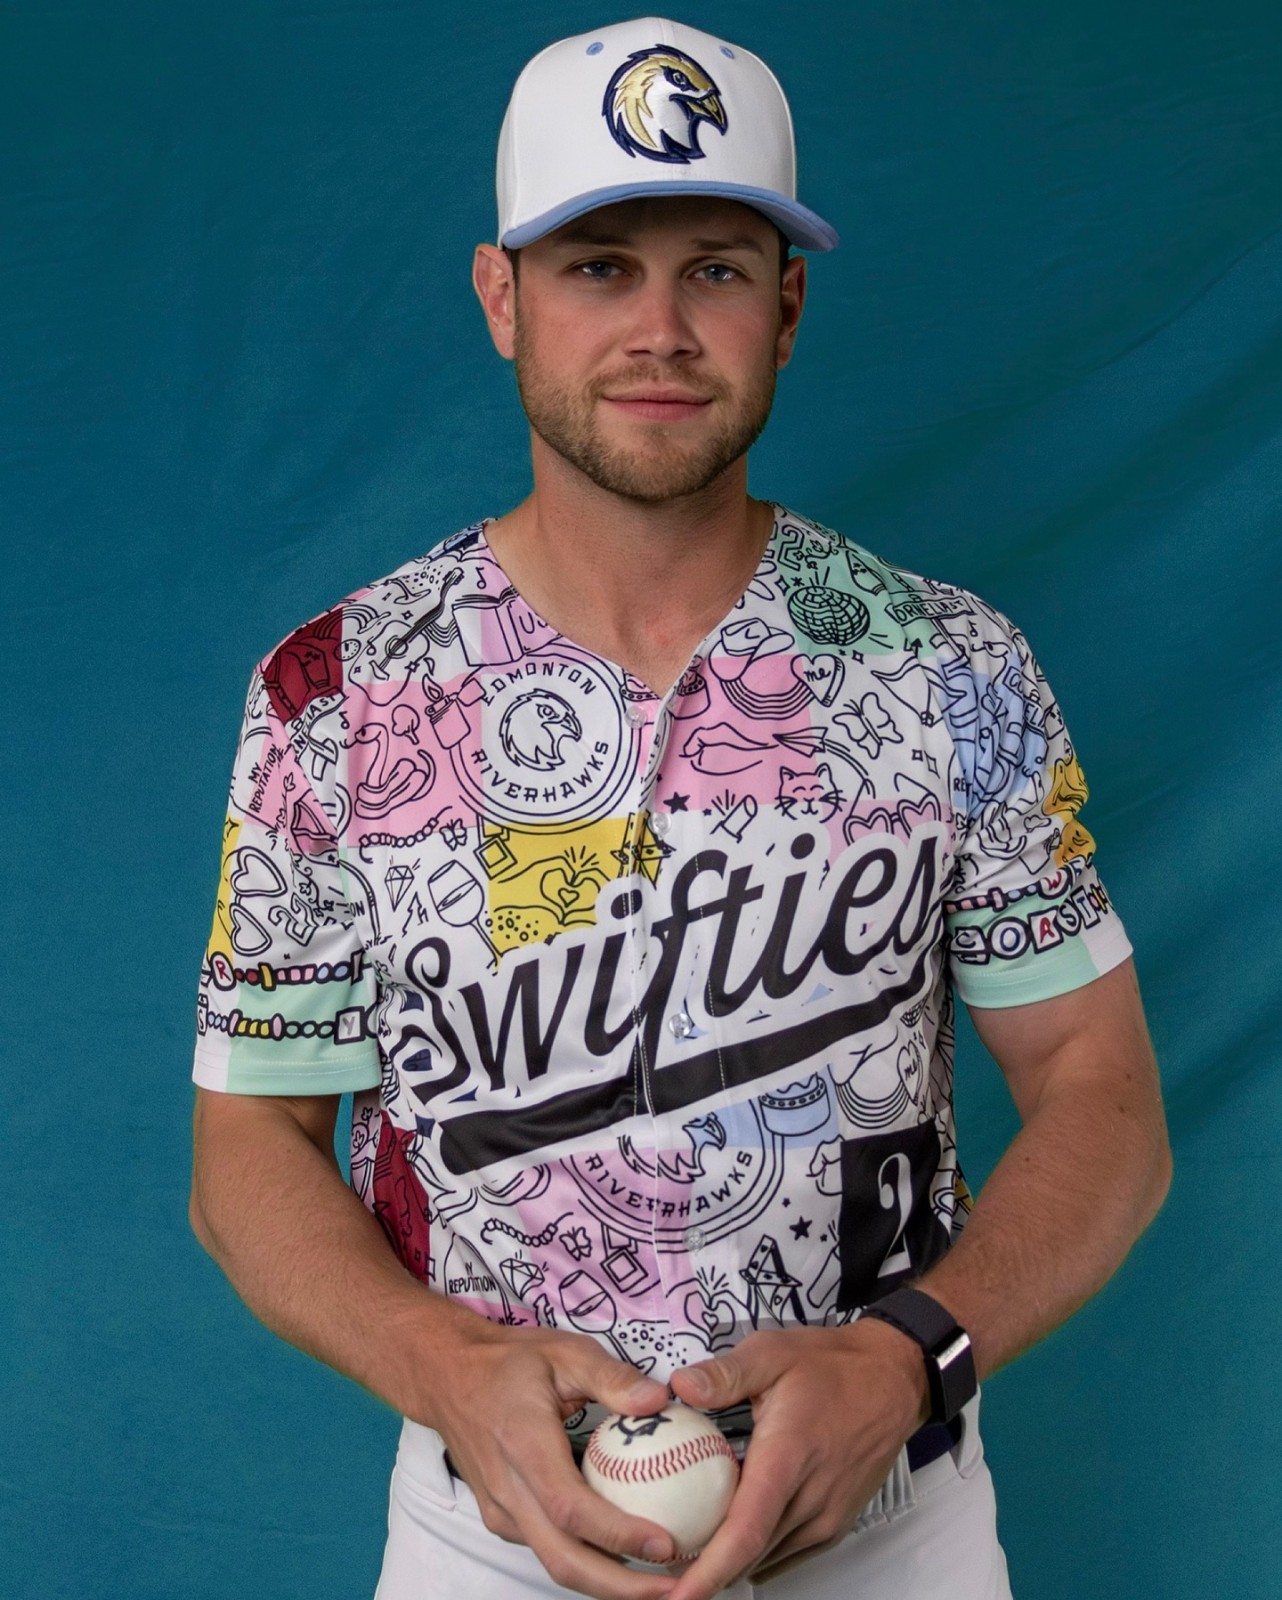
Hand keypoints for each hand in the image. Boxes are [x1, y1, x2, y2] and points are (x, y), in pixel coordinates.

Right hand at [421, 1318, 681, 1599]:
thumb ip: (611, 1378)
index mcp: (524, 1445)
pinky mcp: (501, 1518)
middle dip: (621, 1587)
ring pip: (555, 1562)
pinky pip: (546, 1548)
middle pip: (563, 1559)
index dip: (619, 1535)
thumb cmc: (509, 1361)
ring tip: (660, 1579)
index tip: (667, 1544)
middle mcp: (508, 1489)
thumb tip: (661, 1400)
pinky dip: (587, 1560)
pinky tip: (624, 1552)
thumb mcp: (565, 1352)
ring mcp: (500, 1510)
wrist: (445, 1377)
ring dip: (607, 1582)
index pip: (571, 1508)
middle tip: (677, 1587)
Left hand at [663, 1319, 928, 1598]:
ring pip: (767, 1558)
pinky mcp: (835, 1523)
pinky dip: (756, 1552)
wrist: (892, 1380)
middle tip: (664, 1568)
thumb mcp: (772, 1353)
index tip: (676, 1595)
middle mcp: (810, 1500)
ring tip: (688, 1550)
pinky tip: (730, 1534)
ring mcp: (826, 1517)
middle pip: (749, 1556)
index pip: (743, 1533)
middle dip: (705, 1571)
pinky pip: (786, 1553)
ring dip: (729, 1561)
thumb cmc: (832, 1365)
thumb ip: (725, 1373)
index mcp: (786, 1459)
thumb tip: (679, 1385)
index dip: (707, 1573)